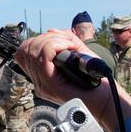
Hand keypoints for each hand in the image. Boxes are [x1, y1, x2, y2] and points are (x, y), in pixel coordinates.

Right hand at [14, 29, 130, 131]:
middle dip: (45, 38)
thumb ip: (65, 41)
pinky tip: (70, 48)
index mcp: (42, 76)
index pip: (23, 53)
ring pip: (33, 50)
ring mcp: (43, 84)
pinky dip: (56, 45)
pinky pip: (43, 57)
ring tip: (69, 46)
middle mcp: (39, 82)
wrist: (107, 100)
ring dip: (52, 41)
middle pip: (25, 49)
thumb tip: (51, 31)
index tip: (58, 42)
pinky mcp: (51, 85)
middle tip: (65, 43)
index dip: (37, 41)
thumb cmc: (96, 80)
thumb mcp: (79, 54)